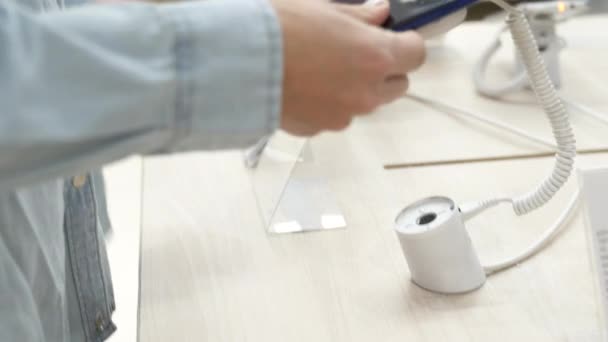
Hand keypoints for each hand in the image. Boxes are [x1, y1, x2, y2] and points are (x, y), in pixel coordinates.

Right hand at [271, 0, 424, 135]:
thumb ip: (358, 16)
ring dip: (356, 89)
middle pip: (397, 86)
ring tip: (322, 71)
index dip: (407, 44)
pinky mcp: (319, 128)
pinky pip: (334, 116)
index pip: (416, 54)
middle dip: (384, 71)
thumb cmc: (279, 29)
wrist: (238, 63)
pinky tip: (303, 88)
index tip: (394, 38)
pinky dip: (327, 105)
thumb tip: (379, 13)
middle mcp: (366, 91)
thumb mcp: (322, 8)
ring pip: (365, 104)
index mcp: (376, 56)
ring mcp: (343, 115)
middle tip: (357, 54)